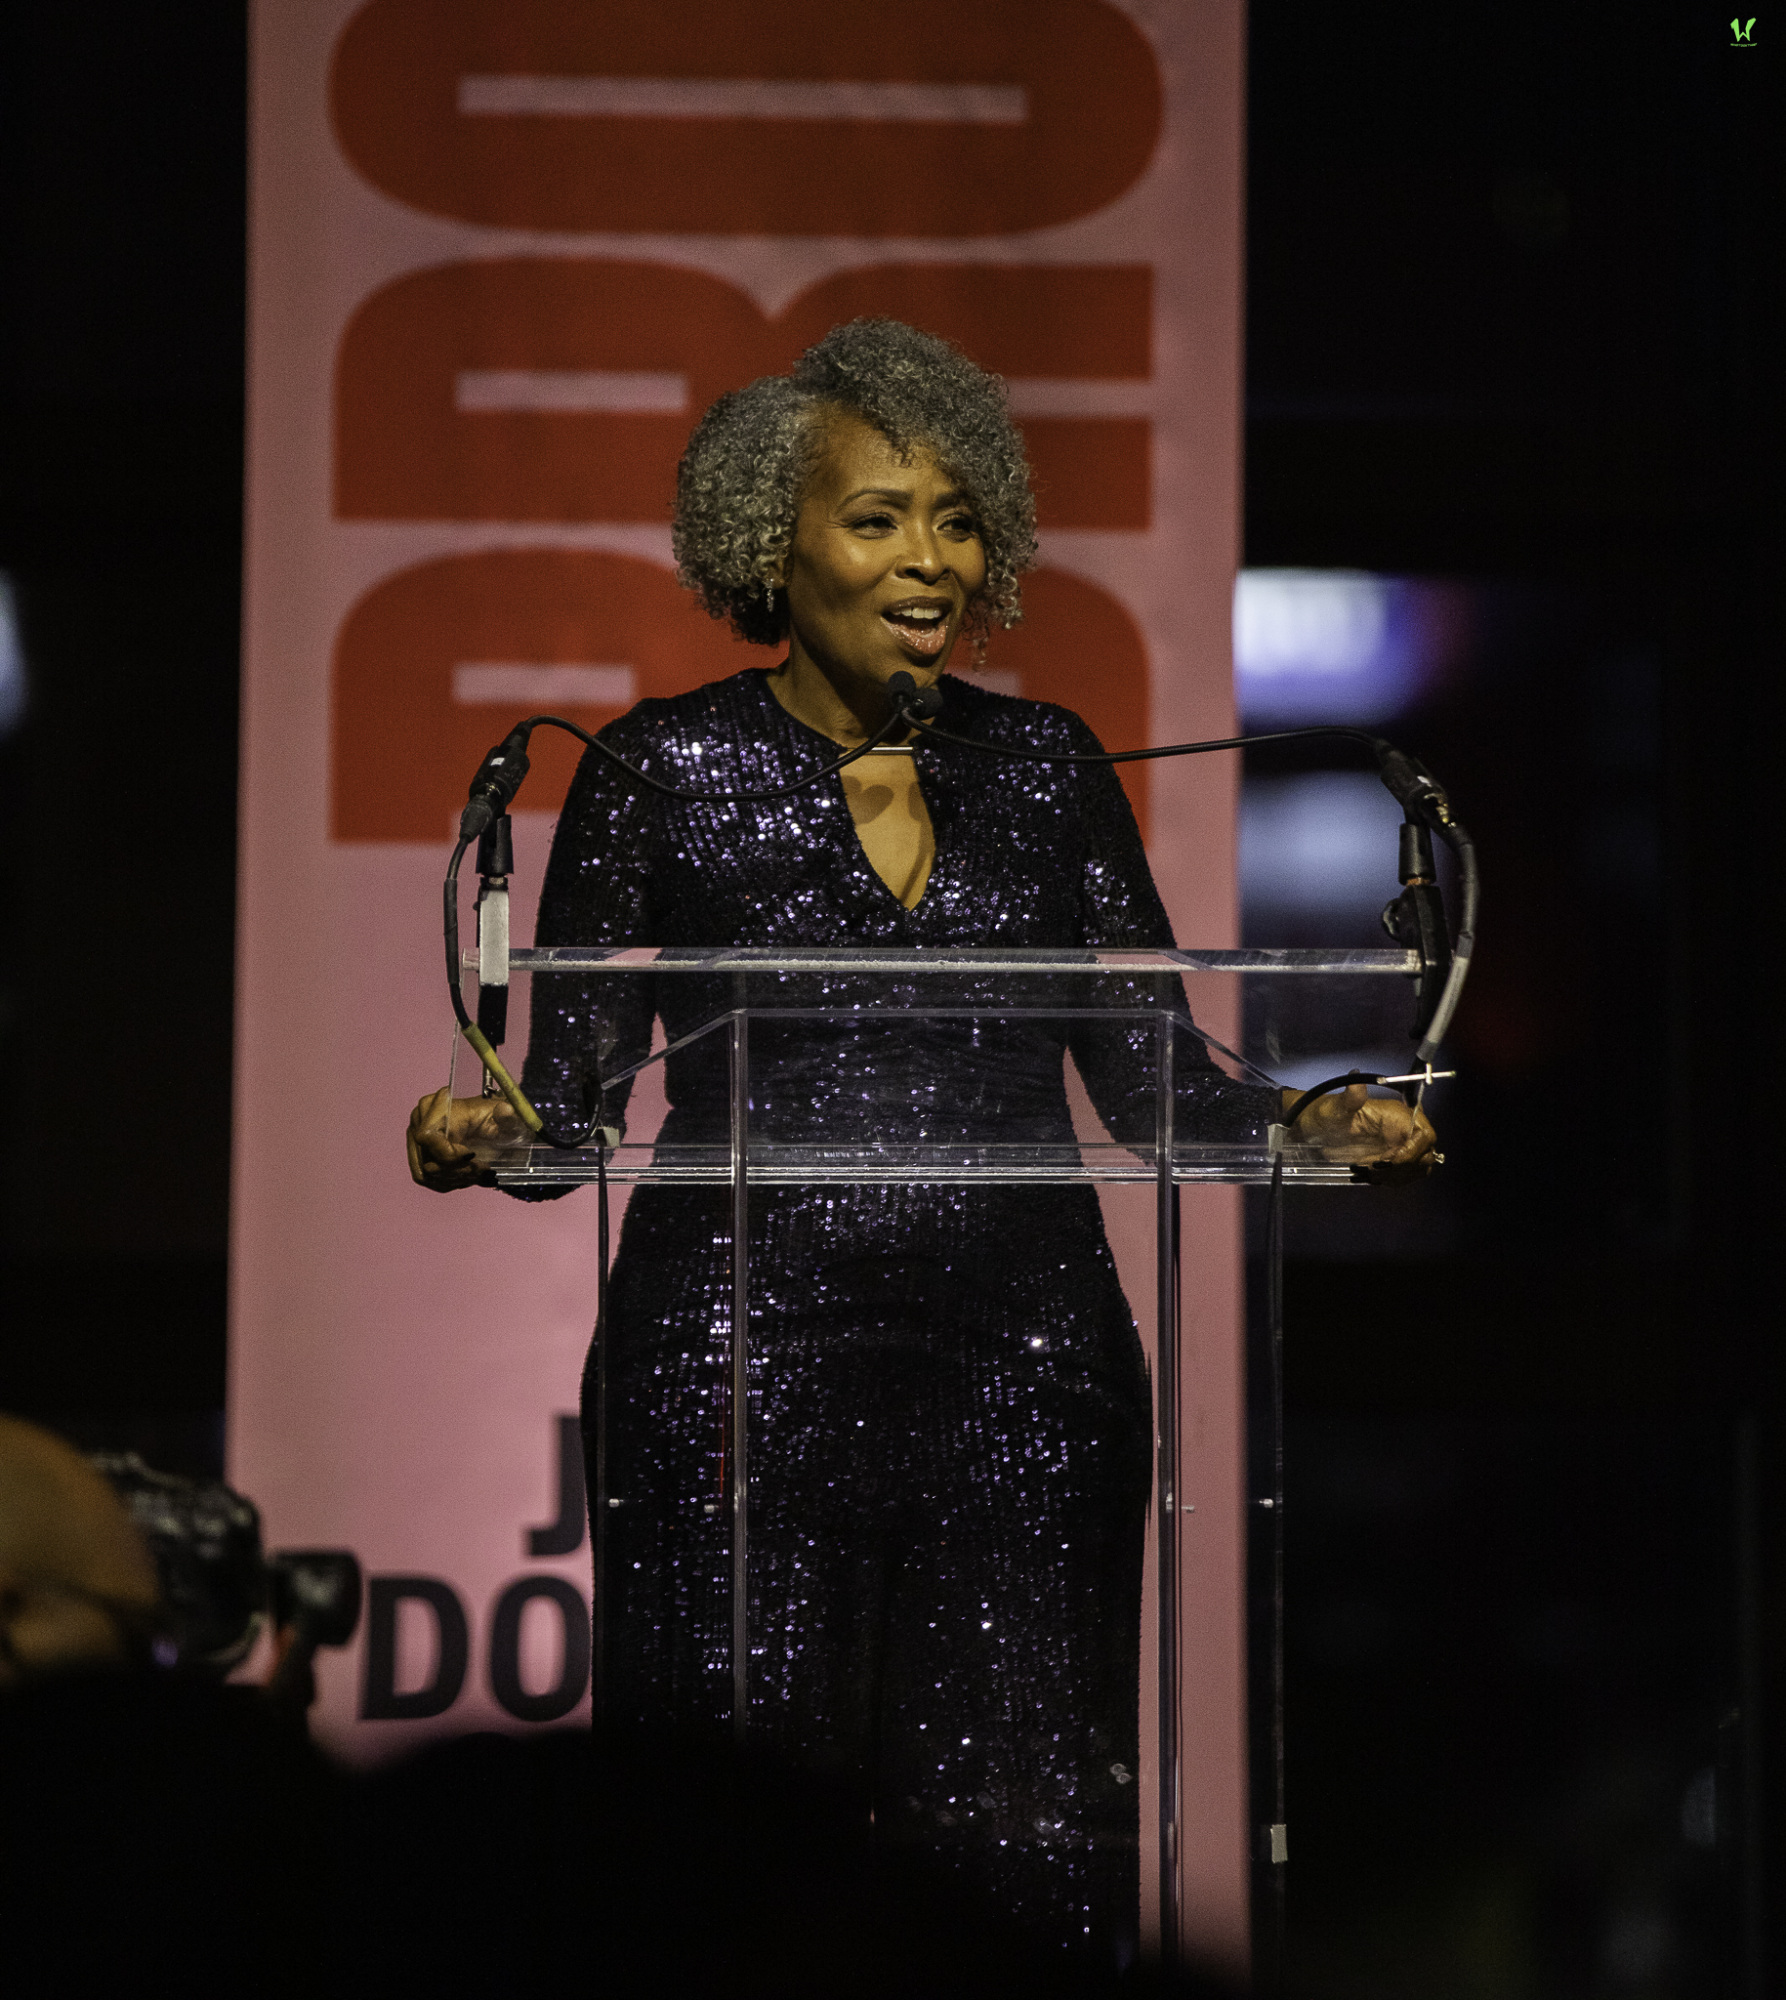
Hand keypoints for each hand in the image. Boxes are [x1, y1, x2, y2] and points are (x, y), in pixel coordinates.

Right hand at [406, 1087, 526, 1191]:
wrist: (493, 1126)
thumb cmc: (498, 1119)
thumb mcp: (508, 1118)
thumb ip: (508, 1116)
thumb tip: (506, 1110)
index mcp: (436, 1104)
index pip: (426, 1137)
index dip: (448, 1154)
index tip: (472, 1156)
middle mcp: (420, 1120)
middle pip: (428, 1160)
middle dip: (458, 1170)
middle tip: (483, 1169)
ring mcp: (415, 1139)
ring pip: (428, 1173)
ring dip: (457, 1178)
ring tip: (478, 1172)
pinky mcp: (418, 1155)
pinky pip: (427, 1179)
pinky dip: (450, 1181)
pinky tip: (468, 1175)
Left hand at [1287, 1082, 1437, 1182]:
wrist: (1316, 1128)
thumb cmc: (1327, 1114)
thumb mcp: (1336, 1107)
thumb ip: (1350, 1097)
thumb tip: (1356, 1081)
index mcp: (1396, 1115)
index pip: (1424, 1134)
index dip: (1415, 1150)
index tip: (1392, 1160)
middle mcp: (1402, 1130)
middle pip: (1425, 1153)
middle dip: (1405, 1167)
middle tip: (1377, 1170)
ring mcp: (1399, 1146)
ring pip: (1417, 1167)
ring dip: (1398, 1176)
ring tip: (1371, 1174)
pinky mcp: (1391, 1159)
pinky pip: (1405, 1175)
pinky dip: (1391, 1181)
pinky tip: (1370, 1177)